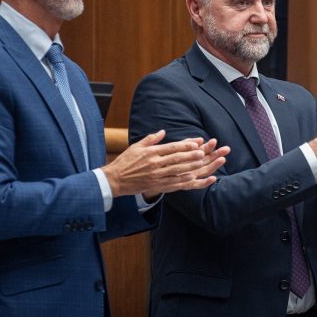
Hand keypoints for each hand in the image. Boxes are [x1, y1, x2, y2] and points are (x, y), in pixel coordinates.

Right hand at [101, 130, 229, 197]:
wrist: (114, 180)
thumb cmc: (125, 162)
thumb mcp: (136, 147)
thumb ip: (150, 139)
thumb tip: (162, 131)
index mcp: (150, 152)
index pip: (171, 147)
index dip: (184, 145)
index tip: (195, 143)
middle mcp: (154, 163)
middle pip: (176, 158)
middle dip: (191, 155)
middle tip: (203, 152)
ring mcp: (155, 175)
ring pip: (176, 170)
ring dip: (190, 167)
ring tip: (201, 163)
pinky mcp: (155, 185)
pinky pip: (172, 182)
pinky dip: (182, 180)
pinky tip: (192, 177)